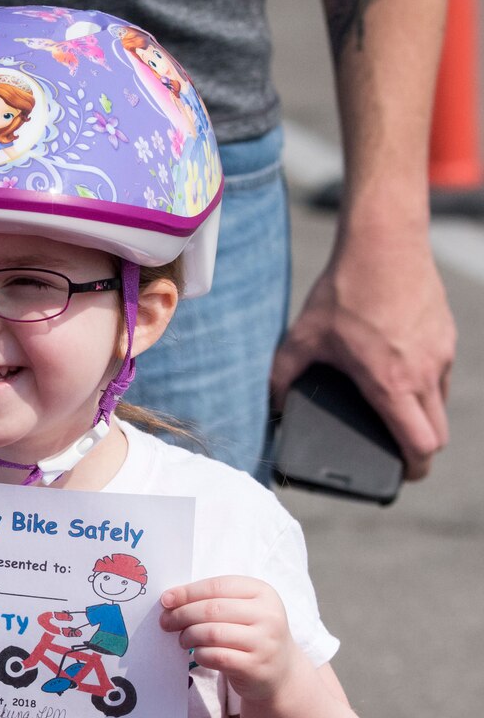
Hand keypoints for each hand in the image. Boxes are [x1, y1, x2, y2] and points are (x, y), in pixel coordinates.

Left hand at [159, 575, 307, 704]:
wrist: (280, 671)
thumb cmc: (250, 634)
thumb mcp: (241, 610)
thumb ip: (212, 600)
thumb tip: (169, 599)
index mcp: (263, 593)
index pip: (217, 586)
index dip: (187, 592)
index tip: (166, 600)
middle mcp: (269, 615)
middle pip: (212, 609)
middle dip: (182, 615)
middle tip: (166, 622)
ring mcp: (265, 642)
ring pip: (212, 633)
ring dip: (188, 636)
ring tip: (183, 639)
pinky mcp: (256, 666)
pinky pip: (216, 656)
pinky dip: (200, 654)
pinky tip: (198, 654)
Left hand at [272, 232, 455, 480]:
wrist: (385, 242)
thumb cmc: (344, 291)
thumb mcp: (301, 339)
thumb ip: (282, 378)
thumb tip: (271, 406)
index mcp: (392, 382)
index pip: (420, 444)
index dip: (412, 468)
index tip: (401, 475)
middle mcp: (424, 372)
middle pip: (437, 433)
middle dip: (418, 449)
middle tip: (396, 452)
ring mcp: (440, 353)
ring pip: (440, 403)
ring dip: (421, 415)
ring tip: (392, 412)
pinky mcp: (446, 334)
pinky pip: (440, 373)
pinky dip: (424, 384)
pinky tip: (397, 373)